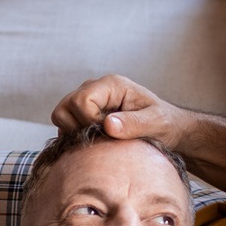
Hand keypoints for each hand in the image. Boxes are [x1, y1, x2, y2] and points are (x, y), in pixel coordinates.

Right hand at [51, 74, 192, 151]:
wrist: (165, 127)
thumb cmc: (163, 123)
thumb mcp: (156, 123)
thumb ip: (134, 123)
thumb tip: (108, 125)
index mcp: (111, 85)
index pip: (82, 101)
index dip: (91, 122)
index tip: (109, 133)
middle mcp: (94, 88)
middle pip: (65, 107)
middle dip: (79, 128)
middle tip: (103, 137)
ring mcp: (86, 100)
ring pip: (60, 116)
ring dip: (75, 132)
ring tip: (100, 139)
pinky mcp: (82, 113)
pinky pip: (64, 125)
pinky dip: (74, 136)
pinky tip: (96, 141)